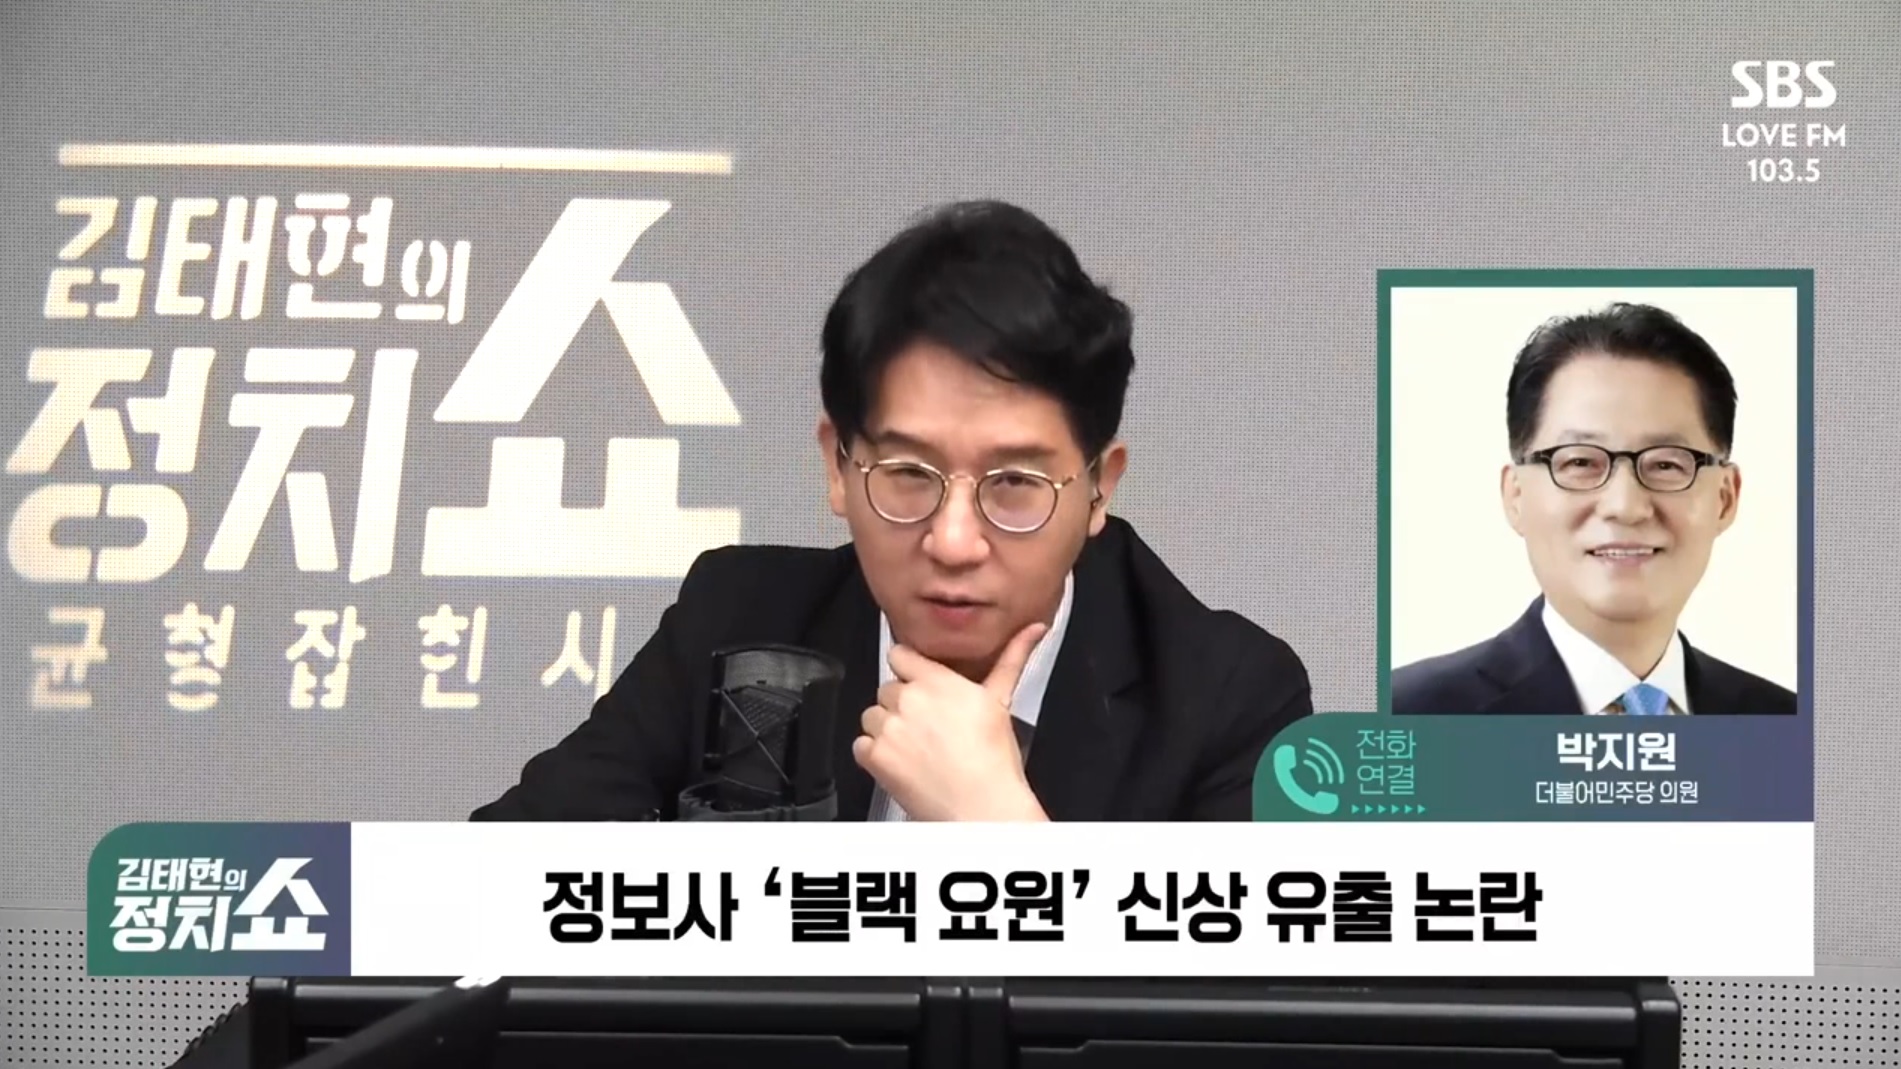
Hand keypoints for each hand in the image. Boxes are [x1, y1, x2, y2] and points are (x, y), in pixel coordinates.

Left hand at [853, 622, 1050, 821]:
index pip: (900, 654)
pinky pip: (861, 745)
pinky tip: (902, 763)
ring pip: (871, 716)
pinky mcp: (875, 756)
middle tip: (926, 727)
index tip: (917, 683)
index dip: (908, 669)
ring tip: (915, 748)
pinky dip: (875, 755)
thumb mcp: (1002, 701)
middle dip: (901, 705)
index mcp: (937, 681)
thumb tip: (1035, 629)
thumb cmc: (993, 761)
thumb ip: (1012, 658)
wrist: (980, 807)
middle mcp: (908, 699)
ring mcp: (888, 728)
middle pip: (887, 688)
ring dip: (886, 729)